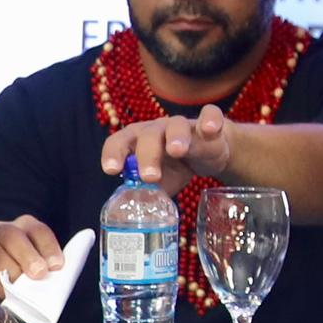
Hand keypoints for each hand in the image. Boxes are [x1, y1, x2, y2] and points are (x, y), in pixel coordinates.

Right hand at [0, 214, 70, 301]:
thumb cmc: (21, 277)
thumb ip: (47, 269)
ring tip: (19, 286)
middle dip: (26, 254)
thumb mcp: (36, 270)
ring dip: (8, 269)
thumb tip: (60, 278)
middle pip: (11, 234)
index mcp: (23, 228)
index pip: (37, 230)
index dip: (48, 246)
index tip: (57, 266)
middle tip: (38, 274)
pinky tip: (4, 293)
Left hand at [103, 108, 241, 185]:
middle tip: (149, 177)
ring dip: (176, 137)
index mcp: (139, 140)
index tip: (111, 170)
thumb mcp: (161, 180)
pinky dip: (210, 120)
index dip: (113, 153)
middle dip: (147, 155)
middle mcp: (159, 129)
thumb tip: (138, 208)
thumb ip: (149, 191)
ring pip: (177, 125)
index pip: (120, 141)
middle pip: (148, 135)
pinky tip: (210, 130)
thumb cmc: (177, 167)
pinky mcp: (209, 123)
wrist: (209, 152)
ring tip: (177, 151)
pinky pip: (210, 114)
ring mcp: (185, 124)